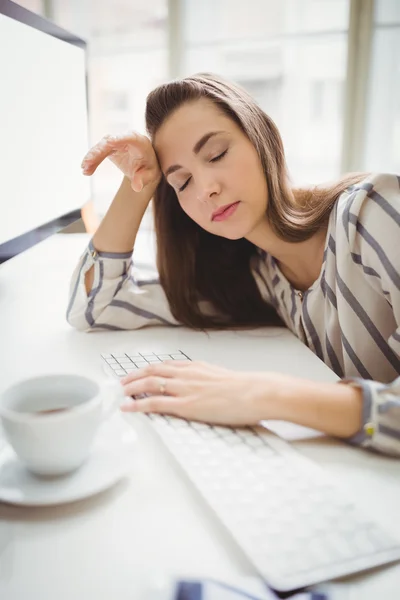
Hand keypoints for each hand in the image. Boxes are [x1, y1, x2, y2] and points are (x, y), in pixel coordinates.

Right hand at [81, 132, 160, 192]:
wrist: (145, 167)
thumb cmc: (149, 169)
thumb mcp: (151, 176)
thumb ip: (143, 180)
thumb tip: (137, 187)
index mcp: (139, 142)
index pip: (128, 137)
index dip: (119, 138)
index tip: (109, 141)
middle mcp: (126, 138)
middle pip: (110, 142)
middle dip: (98, 151)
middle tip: (88, 163)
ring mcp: (116, 142)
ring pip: (101, 146)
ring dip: (92, 157)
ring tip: (84, 169)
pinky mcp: (109, 147)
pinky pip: (98, 153)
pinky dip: (92, 161)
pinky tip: (86, 170)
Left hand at [120, 360, 285, 425]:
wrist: (255, 392)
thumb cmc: (246, 388)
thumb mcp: (223, 376)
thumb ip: (209, 379)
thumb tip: (207, 385)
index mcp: (196, 367)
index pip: (166, 365)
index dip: (149, 369)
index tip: (140, 372)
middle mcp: (186, 374)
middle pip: (153, 371)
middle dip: (135, 376)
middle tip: (124, 381)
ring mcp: (184, 389)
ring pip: (149, 384)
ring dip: (132, 388)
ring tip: (122, 392)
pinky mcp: (186, 406)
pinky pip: (155, 404)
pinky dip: (138, 405)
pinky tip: (128, 407)